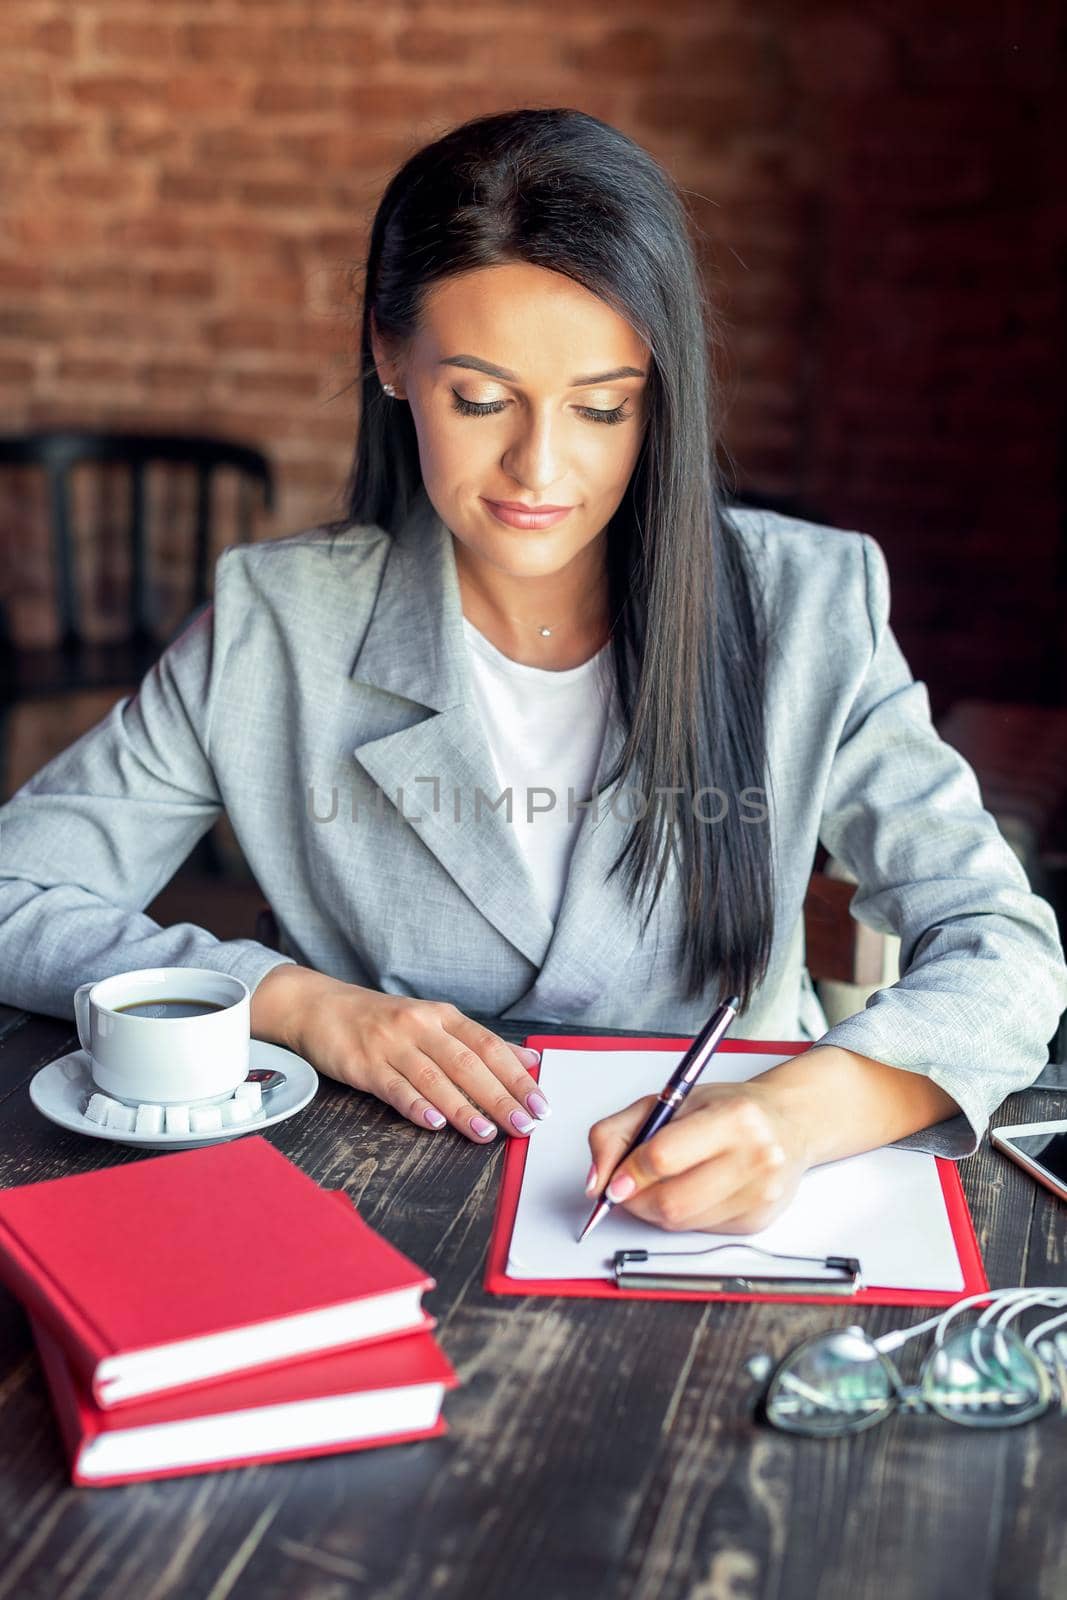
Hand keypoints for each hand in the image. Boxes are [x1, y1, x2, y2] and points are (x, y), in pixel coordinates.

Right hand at [251, 965, 548, 1142]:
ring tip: (487, 1133)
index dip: (518, 1075)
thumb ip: (478, 1043)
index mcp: (443, 1016)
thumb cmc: (383, 1021)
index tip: (541, 1102)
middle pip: (467, 1063)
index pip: (489, 1046)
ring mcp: (391, 1045)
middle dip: (500, 1096)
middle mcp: (421, 1026)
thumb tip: (528, 1061)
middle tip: (525, 1124)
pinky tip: (434, 1123)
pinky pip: (394, 1087)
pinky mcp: (364, 1064)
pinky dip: (415, 1105)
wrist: (320, 1006)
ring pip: (434, 1078)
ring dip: (463, 1108)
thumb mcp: (434, 1023)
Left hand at [585, 1081, 809, 1233]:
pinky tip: (690, 1190)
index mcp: (733, 1117)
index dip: (628, 1173)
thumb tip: (596, 1180)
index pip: (663, 1157)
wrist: (786, 1122)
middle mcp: (755, 1156)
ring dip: (654, 1210)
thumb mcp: (668, 1101)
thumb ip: (618, 1132)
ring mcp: (760, 1194)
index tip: (612, 1181)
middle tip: (627, 1187)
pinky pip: (699, 1231)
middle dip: (635, 1200)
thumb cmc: (727, 1108)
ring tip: (659, 1184)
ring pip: (681, 1222)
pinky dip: (681, 1216)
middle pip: (671, 1201)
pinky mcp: (757, 1221)